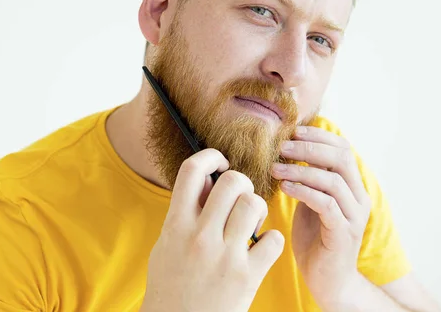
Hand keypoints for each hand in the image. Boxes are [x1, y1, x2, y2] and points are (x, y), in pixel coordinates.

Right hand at [141, 149, 284, 311]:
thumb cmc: (171, 283)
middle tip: (239, 196)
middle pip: (233, 181)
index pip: (192, 170)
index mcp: (176, 225)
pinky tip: (262, 247)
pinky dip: (272, 240)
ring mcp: (225, 257)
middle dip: (241, 182)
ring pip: (254, 204)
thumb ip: (185, 211)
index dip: (210, 157)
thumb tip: (209, 179)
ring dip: (257, 207)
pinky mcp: (247, 277)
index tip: (220, 163)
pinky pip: (273, 240)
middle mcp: (200, 237)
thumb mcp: (167, 243)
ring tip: (252, 221)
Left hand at [271, 126, 371, 308]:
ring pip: (333, 180)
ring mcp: (353, 216)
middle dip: (309, 148)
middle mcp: (358, 198)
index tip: (293, 132)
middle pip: (341, 158)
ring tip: (275, 167)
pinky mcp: (343, 233)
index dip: (319, 136)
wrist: (328, 280)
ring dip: (301, 169)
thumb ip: (309, 179)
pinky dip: (304, 191)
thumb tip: (289, 150)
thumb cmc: (315, 239)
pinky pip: (326, 204)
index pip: (344, 149)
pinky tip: (285, 186)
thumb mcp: (311, 201)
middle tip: (281, 146)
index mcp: (353, 187)